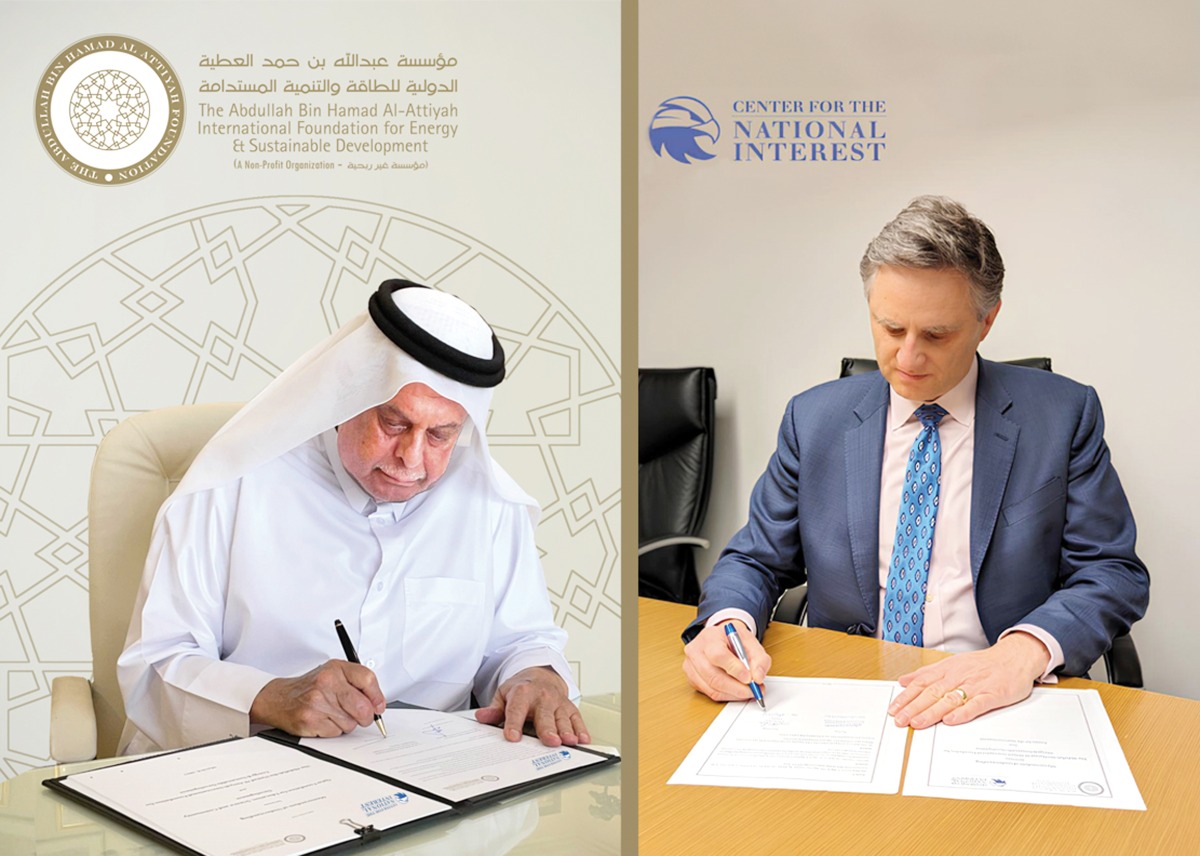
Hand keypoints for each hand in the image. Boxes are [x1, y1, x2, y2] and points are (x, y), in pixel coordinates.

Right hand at [250, 660, 385, 736]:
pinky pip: (336, 733)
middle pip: (363, 707)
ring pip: (350, 723)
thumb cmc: (311, 687)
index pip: (367, 679)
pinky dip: (333, 731)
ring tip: (333, 714)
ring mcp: (317, 702)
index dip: (377, 696)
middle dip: (366, 716)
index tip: (379, 706)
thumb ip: (357, 683)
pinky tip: (323, 721)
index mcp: (335, 668)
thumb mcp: (334, 674)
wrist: (279, 698)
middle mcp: (326, 682)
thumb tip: (377, 704)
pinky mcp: (310, 720)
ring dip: (347, 723)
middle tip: (362, 717)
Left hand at [475, 666, 589, 746]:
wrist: (542, 675)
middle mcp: (543, 696)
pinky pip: (577, 718)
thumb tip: (482, 717)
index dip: (514, 723)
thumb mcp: (504, 694)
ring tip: (569, 741)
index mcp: (523, 692)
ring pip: (563, 718)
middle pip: (544, 715)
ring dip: (567, 730)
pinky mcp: (569, 707)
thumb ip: (495, 709)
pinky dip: (581, 729)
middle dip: (547, 729)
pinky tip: (582, 739)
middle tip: (550, 741)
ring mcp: (558, 702)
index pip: (517, 709)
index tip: (512, 736)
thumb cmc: (522, 688)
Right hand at [682, 620, 770, 701]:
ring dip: (733, 694)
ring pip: (712, 688)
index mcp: (709, 637)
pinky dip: (726, 695)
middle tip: (754, 691)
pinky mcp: (692, 679)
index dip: (735, 669)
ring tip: (748, 691)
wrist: (720, 639)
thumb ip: (759, 658)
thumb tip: (758, 677)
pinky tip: (736, 691)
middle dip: (737, 688)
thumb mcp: (750, 641)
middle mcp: (695, 651)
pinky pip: (709, 693)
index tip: (750, 678)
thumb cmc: (733, 639)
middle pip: (713, 676)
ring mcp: (691, 666)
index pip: (718, 655)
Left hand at [888, 632, 1049, 728]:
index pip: (922, 683)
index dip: (906, 696)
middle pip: (932, 692)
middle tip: (900, 720)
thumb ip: (927, 673)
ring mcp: (975, 686)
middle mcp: (958, 676)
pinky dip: (963, 712)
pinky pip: (976, 704)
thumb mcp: (952, 663)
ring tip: (918, 723)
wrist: (1015, 657)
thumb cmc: (983, 663)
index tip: (893, 708)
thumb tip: (904, 680)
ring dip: (932, 712)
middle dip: (914, 707)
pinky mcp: (993, 694)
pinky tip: (951, 720)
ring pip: (950, 699)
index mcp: (947, 669)